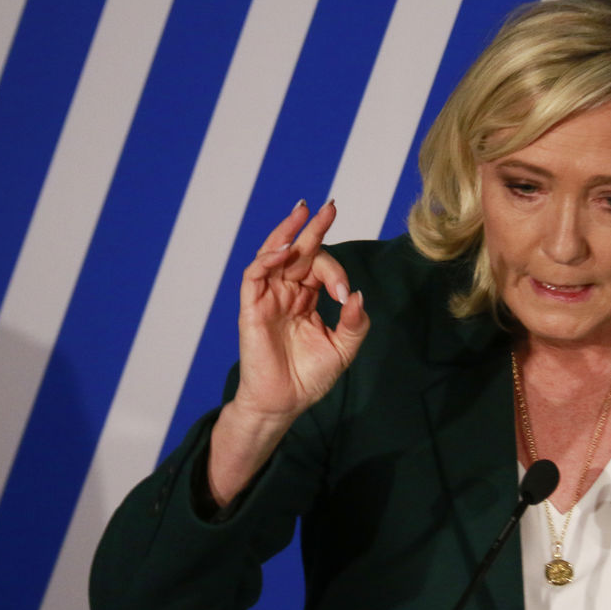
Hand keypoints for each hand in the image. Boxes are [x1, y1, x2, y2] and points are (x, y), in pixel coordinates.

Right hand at [207, 200, 369, 502]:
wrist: (284, 403)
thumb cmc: (309, 377)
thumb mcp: (343, 348)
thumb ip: (354, 322)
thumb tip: (358, 295)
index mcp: (306, 299)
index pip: (321, 269)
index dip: (336, 274)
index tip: (344, 296)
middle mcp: (286, 293)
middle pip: (298, 252)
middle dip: (313, 228)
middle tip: (329, 206)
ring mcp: (267, 298)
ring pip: (273, 255)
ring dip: (287, 232)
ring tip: (303, 211)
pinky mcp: (251, 307)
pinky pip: (254, 275)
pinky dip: (267, 259)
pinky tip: (283, 250)